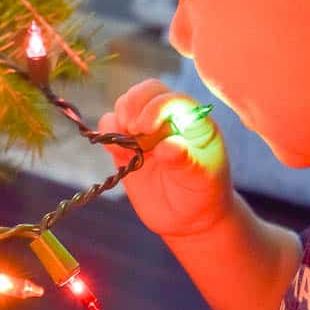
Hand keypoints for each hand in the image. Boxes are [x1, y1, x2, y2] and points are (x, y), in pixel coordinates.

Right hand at [98, 79, 232, 237]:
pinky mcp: (126, 144)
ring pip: (126, 105)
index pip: (173, 99)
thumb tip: (168, 146)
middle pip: (147, 92)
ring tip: (126, 142)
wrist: (187, 218)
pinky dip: (107, 133)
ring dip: (120, 117)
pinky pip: (110, 127)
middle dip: (134, 105)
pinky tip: (117, 152)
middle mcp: (169, 118)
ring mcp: (146, 130)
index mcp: (193, 119)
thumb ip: (186, 161)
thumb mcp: (201, 179)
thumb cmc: (203, 194)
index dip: (156, 107)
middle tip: (132, 129)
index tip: (147, 128)